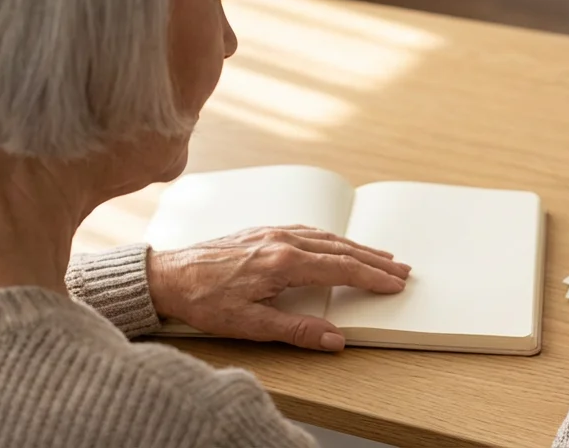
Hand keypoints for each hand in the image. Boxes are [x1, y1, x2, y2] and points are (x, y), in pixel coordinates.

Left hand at [148, 225, 410, 351]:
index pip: (341, 268)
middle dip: (373, 260)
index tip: (395, 283)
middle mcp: (282, 240)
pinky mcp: (262, 231)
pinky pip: (308, 230)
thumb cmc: (202, 299)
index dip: (372, 277)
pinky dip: (332, 238)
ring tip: (379, 256)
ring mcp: (272, 232)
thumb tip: (334, 338)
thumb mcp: (250, 324)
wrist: (167, 275)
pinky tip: (336, 243)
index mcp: (283, 262)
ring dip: (356, 247)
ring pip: (326, 237)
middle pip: (340, 249)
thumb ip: (296, 330)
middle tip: (401, 268)